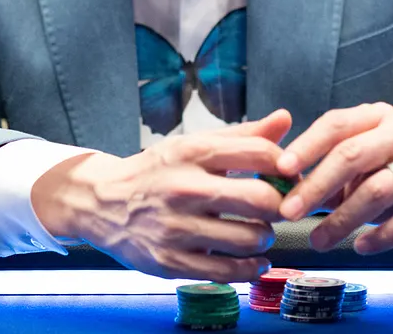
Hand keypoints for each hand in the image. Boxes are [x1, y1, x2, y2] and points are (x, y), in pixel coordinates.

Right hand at [31, 110, 291, 282]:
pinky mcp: (170, 261)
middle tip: (280, 208)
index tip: (290, 177)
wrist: (102, 202)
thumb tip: (285, 119)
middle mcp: (185, 188)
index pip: (261, 154)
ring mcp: (176, 228)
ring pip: (249, 239)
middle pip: (261, 200)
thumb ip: (243, 136)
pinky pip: (227, 272)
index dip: (288, 168)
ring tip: (259, 232)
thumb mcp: (195, 145)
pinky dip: (249, 268)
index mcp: (193, 153)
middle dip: (282, 207)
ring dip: (265, 238)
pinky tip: (251, 259)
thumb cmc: (157, 171)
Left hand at [276, 103, 392, 254]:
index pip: (336, 124)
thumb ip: (325, 169)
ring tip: (319, 240)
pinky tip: (360, 247)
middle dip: (317, 186)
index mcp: (377, 116)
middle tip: (289, 212)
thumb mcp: (359, 165)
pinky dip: (381, 235)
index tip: (282, 170)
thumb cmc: (390, 176)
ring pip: (378, 188)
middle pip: (353, 155)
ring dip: (343, 219)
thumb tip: (279, 187)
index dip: (307, 146)